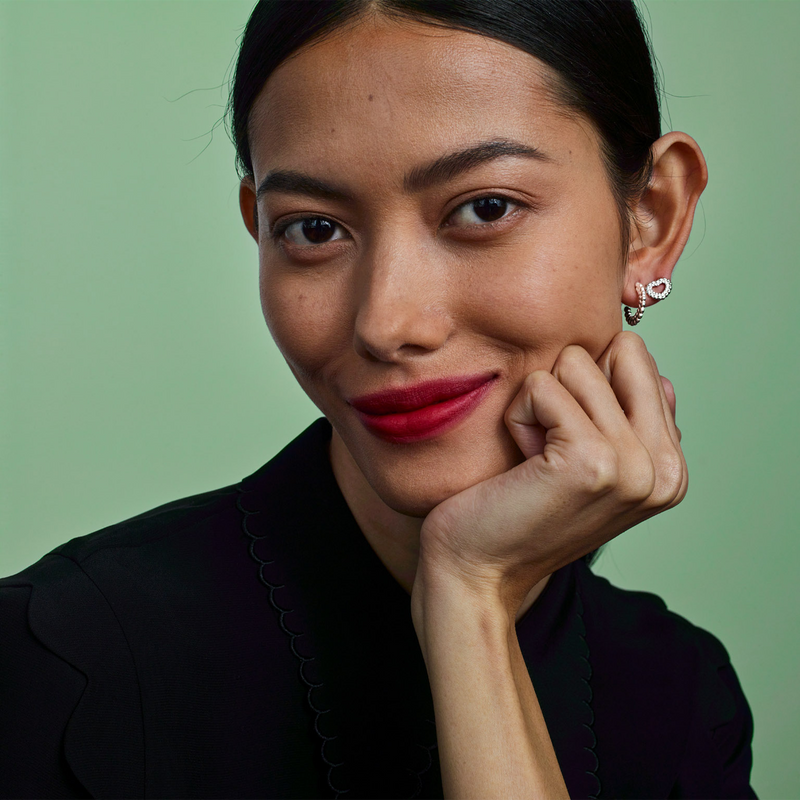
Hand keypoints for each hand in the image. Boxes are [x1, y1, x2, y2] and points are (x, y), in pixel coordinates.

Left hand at [416, 331, 686, 615]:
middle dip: (569, 388)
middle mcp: (667, 469)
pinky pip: (543, 387)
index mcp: (673, 467)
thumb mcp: (592, 464)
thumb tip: (662, 377)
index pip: (641, 361)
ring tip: (535, 459)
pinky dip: (518, 416)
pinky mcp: (592, 459)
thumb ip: (632, 421)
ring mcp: (634, 466)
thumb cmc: (522, 511)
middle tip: (551, 448)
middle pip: (619, 351)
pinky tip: (521, 462)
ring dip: (540, 406)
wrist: (479, 572)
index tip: (570, 447)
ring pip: (576, 363)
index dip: (588, 391)